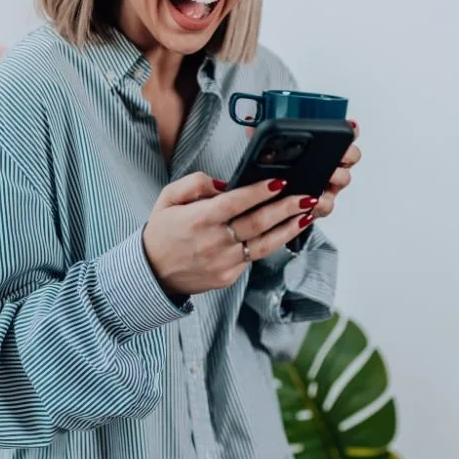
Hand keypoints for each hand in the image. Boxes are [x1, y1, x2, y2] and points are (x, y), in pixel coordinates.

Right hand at [142, 172, 317, 297]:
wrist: (151, 273)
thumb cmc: (162, 231)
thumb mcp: (167, 198)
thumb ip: (194, 183)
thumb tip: (225, 183)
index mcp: (198, 219)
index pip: (235, 203)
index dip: (259, 192)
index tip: (279, 182)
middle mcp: (213, 242)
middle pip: (256, 223)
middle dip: (285, 208)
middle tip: (306, 196)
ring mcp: (223, 262)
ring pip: (264, 244)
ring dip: (288, 228)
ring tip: (307, 214)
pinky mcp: (228, 277)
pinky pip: (255, 257)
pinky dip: (273, 242)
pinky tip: (287, 230)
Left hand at [244, 119, 361, 220]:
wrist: (269, 205)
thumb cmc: (276, 176)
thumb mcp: (270, 153)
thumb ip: (264, 140)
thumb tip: (251, 128)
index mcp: (322, 151)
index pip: (343, 136)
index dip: (350, 130)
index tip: (350, 127)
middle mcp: (330, 167)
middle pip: (350, 157)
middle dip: (347, 154)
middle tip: (338, 154)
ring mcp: (328, 186)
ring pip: (342, 180)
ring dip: (336, 178)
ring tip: (327, 176)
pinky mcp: (320, 206)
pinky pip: (328, 205)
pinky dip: (322, 204)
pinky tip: (314, 201)